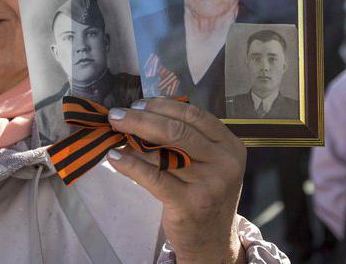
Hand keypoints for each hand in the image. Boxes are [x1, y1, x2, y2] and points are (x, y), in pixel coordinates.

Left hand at [107, 98, 246, 263]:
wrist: (212, 242)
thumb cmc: (204, 195)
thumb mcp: (208, 163)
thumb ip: (188, 139)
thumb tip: (144, 114)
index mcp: (230, 146)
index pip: (195, 115)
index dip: (163, 106)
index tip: (139, 103)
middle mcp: (225, 163)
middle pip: (178, 129)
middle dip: (142, 118)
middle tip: (118, 114)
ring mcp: (209, 184)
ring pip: (164, 152)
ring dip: (133, 138)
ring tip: (115, 133)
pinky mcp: (189, 204)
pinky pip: (153, 177)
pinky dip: (130, 164)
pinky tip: (115, 157)